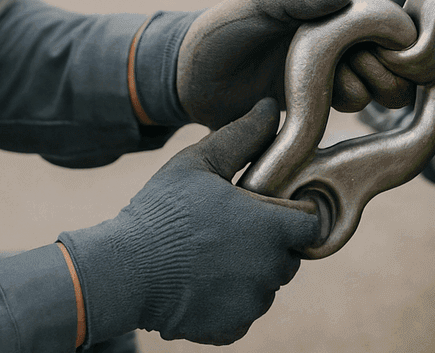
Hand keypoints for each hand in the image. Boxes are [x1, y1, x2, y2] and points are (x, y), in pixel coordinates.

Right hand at [58, 99, 319, 344]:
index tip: (270, 208)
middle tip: (229, 228)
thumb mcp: (198, 162)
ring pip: (266, 284)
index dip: (294, 213)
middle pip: (289, 255)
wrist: (123, 271)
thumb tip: (270, 107)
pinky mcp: (232, 328)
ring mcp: (252, 304)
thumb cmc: (162, 212)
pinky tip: (199, 280)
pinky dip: (229, 299)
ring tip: (209, 254)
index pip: (311, 224)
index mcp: (269, 227)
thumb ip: (242, 136)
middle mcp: (269, 270)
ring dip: (249, 271)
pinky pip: (243, 311)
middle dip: (268, 241)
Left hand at [176, 0, 419, 128]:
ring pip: (375, 91)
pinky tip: (322, 111)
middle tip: (353, 71)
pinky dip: (346, 113)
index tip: (383, 51)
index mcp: (330, 14)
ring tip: (334, 90)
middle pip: (390, 63)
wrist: (189, 78)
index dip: (394, 39)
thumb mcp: (258, 4)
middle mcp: (335, 45)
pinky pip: (346, 114)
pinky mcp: (314, 108)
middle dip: (383, 71)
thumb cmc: (223, 29)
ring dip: (363, 91)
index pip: (385, 25)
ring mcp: (326, 77)